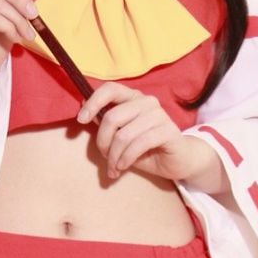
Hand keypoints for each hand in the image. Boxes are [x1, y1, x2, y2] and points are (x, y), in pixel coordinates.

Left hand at [76, 81, 208, 183]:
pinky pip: (138, 144)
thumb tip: (83, 110)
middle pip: (112, 117)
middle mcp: (147, 102)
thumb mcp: (121, 136)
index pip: (110, 89)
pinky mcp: (168, 131)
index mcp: (133, 98)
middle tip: (105, 158)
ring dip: (114, 156)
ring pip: (123, 135)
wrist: (177, 161)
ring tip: (114, 168)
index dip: (93, 102)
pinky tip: (123, 167)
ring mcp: (159, 115)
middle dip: (103, 142)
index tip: (81, 120)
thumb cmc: (146, 148)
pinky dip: (126, 159)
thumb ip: (106, 123)